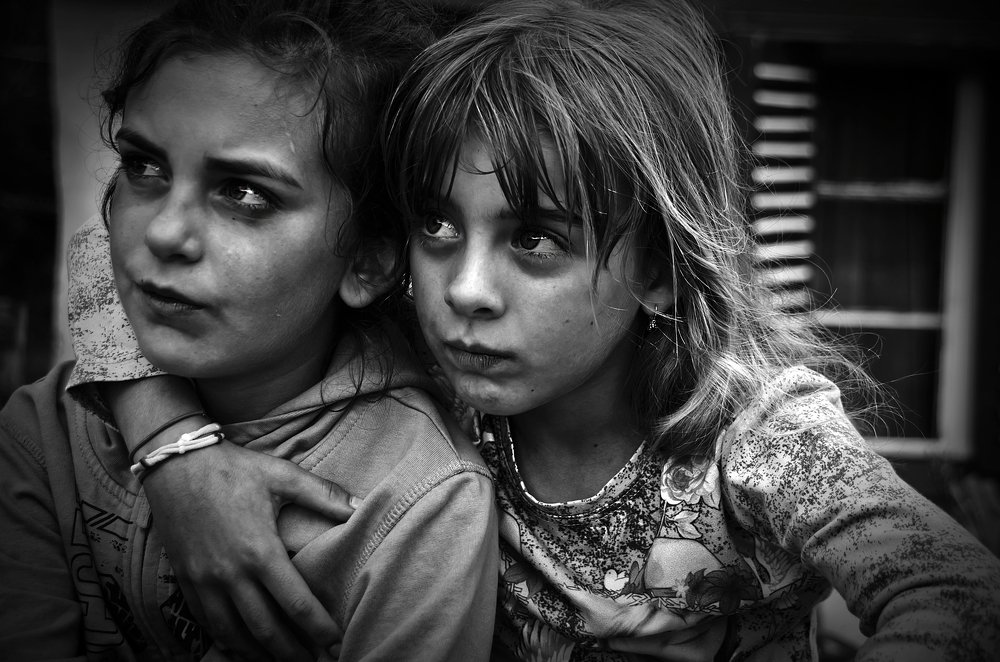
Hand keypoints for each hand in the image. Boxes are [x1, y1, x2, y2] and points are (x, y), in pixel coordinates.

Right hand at [142, 439, 356, 660]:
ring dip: (261, 654)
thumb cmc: (232, 467)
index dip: (319, 628)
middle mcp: (231, 574)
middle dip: (294, 652)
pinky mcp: (186, 580)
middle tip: (316, 661)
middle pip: (267, 630)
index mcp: (260, 551)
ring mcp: (205, 582)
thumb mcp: (281, 474)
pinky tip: (244, 648)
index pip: (297, 604)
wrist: (175, 463)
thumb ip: (323, 494)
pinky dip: (229, 642)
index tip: (336, 640)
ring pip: (235, 634)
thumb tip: (360, 505)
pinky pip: (208, 623)